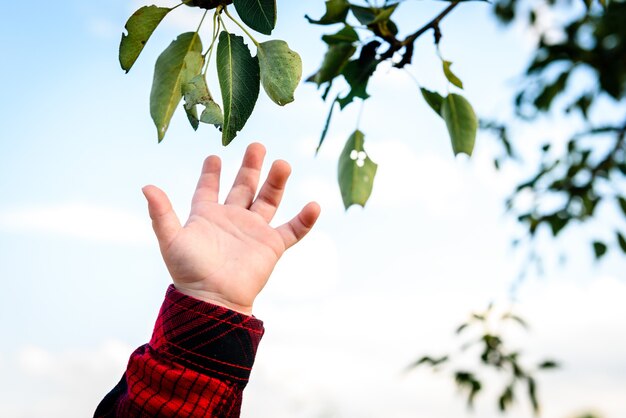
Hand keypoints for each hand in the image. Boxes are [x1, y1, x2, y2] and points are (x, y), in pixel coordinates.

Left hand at [142, 143, 320, 314]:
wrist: (214, 299)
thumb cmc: (189, 272)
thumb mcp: (171, 239)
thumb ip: (161, 213)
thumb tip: (146, 186)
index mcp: (207, 215)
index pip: (209, 188)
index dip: (211, 173)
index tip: (214, 156)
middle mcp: (232, 219)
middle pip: (244, 186)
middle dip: (251, 166)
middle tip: (257, 145)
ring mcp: (253, 231)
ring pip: (269, 200)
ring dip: (276, 182)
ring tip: (283, 163)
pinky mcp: (271, 246)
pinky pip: (293, 230)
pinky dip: (304, 219)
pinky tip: (314, 205)